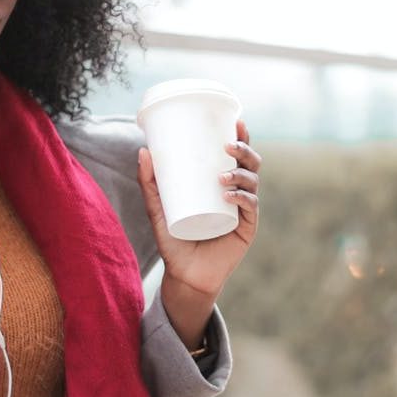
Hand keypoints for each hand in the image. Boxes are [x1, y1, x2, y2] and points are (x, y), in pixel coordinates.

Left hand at [138, 120, 261, 348]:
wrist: (184, 275)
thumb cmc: (174, 241)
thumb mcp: (158, 208)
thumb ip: (149, 183)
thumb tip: (143, 150)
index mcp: (222, 184)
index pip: (236, 156)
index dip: (241, 137)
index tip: (235, 121)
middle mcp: (237, 194)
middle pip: (251, 165)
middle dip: (244, 150)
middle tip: (226, 147)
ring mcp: (244, 212)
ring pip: (253, 183)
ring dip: (240, 174)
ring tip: (221, 175)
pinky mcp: (246, 230)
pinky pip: (250, 208)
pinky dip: (242, 198)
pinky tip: (230, 195)